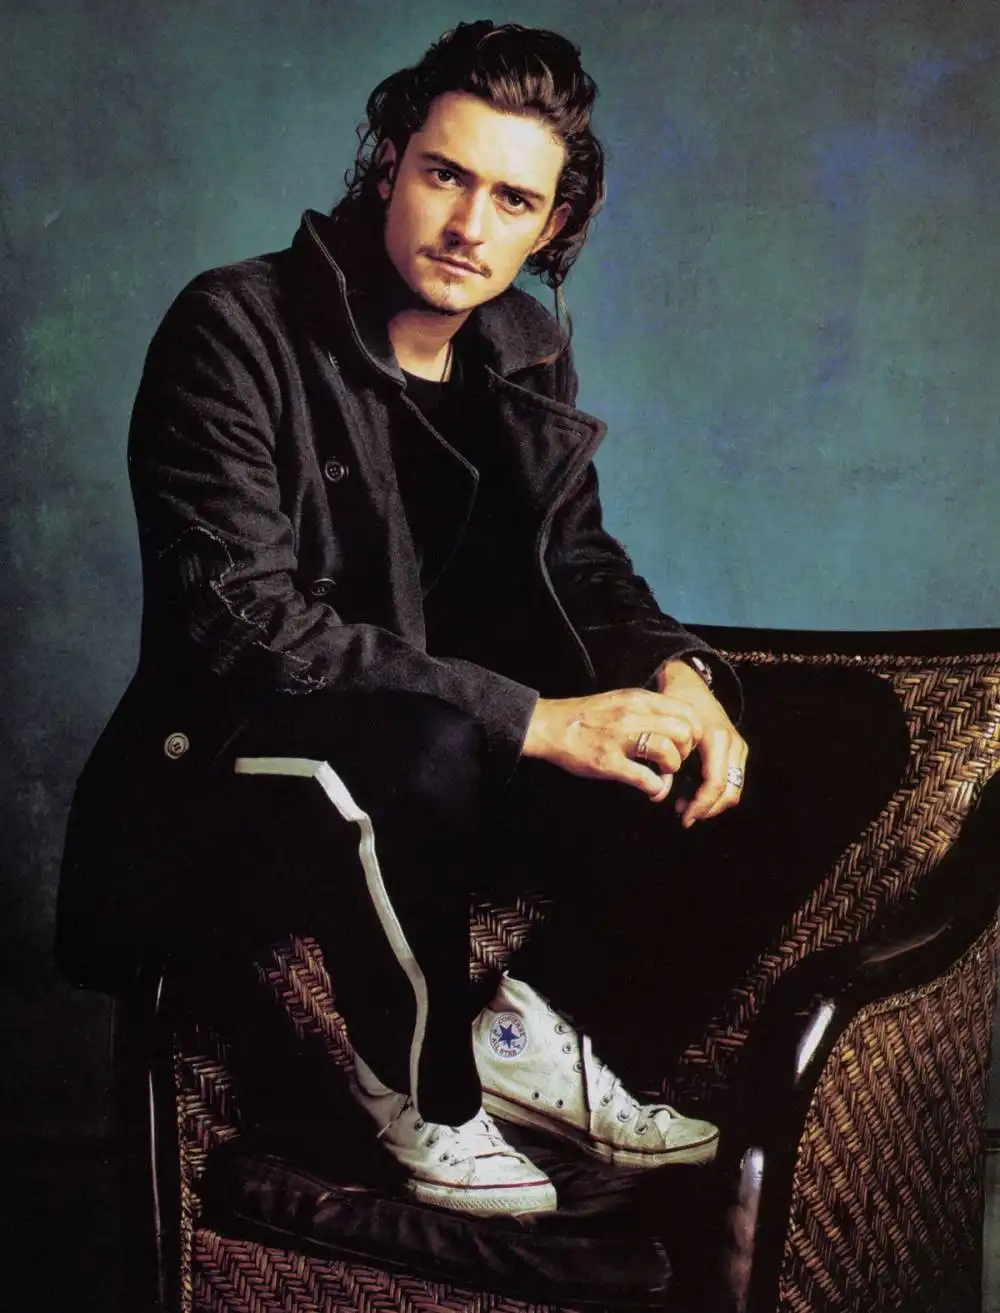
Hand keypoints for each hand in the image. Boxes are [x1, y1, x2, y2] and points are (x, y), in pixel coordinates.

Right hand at [520, 663, 746, 825]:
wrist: (550, 726)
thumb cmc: (586, 716)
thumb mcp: (620, 700)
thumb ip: (647, 710)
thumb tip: (674, 728)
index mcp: (638, 699)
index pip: (686, 711)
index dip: (693, 732)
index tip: (683, 744)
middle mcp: (633, 715)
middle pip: (683, 732)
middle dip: (685, 752)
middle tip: (673, 761)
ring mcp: (620, 738)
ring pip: (669, 752)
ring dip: (672, 769)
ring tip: (662, 775)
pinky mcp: (608, 762)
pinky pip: (646, 778)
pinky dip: (656, 788)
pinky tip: (652, 790)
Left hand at [654, 659, 747, 825]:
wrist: (689, 683)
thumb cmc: (673, 705)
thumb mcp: (667, 730)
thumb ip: (667, 760)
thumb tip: (660, 792)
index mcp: (717, 738)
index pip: (716, 784)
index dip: (701, 806)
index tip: (683, 817)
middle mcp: (733, 744)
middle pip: (730, 792)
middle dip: (708, 809)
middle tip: (684, 816)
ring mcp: (738, 747)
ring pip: (734, 789)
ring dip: (711, 804)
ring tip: (685, 806)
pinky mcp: (738, 750)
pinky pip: (732, 780)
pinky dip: (715, 793)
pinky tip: (693, 796)